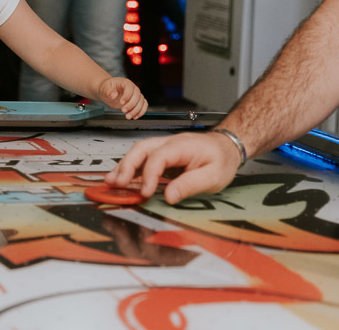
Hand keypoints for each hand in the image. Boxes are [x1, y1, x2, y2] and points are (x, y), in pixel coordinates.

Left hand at [98, 77, 147, 118]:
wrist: (108, 91)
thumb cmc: (106, 88)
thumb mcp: (104, 88)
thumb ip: (108, 91)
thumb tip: (114, 95)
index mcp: (125, 82)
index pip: (130, 88)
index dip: (127, 96)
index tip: (121, 102)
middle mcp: (133, 88)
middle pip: (137, 96)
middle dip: (131, 105)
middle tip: (122, 111)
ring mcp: (136, 95)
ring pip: (141, 102)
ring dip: (136, 110)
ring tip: (128, 116)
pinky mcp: (137, 101)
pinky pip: (144, 105)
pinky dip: (141, 112)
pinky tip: (135, 117)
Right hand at [105, 132, 241, 203]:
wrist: (227, 147)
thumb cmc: (221, 159)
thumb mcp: (213, 176)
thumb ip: (190, 185)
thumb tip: (169, 196)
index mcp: (182, 146)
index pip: (159, 157)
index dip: (149, 175)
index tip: (145, 192)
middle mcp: (169, 143)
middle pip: (141, 149)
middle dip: (126, 166)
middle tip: (116, 183)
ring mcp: (164, 147)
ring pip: (138, 152)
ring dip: (124, 166)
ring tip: (111, 182)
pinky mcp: (162, 155)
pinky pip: (142, 159)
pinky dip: (130, 169)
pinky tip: (121, 180)